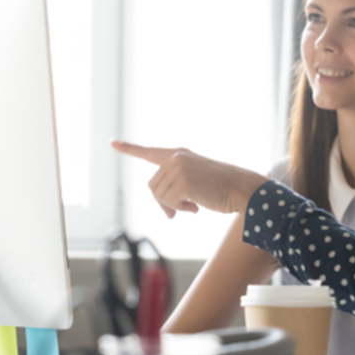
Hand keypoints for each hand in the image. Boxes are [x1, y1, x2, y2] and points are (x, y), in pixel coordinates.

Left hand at [111, 140, 267, 217]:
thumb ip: (176, 186)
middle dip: (164, 202)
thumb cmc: (222, 188)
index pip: (149, 152)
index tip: (112, 143)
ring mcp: (179, 168)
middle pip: (153, 186)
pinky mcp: (182, 181)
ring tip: (193, 206)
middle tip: (181, 211)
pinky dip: (180, 209)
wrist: (241, 188)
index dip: (129, 148)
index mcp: (179, 154)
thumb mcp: (196, 181)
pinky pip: (169, 203)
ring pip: (159, 196)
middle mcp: (176, 158)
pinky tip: (196, 207)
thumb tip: (166, 210)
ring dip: (174, 207)